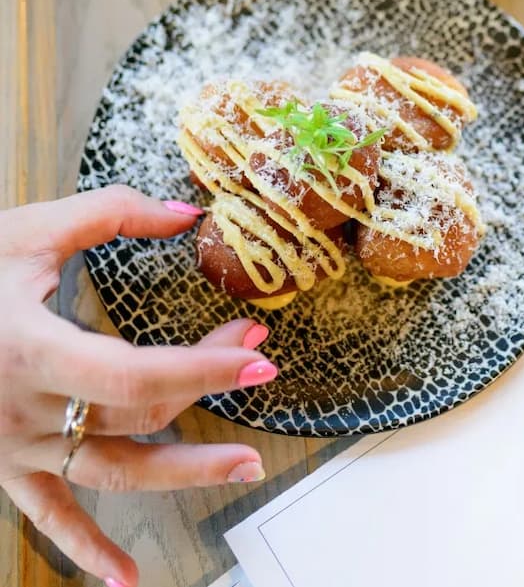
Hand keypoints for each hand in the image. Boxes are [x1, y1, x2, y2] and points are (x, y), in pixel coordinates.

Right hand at [0, 186, 277, 586]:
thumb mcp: (30, 231)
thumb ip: (111, 215)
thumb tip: (188, 215)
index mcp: (32, 349)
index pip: (135, 374)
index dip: (202, 367)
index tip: (257, 356)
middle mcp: (25, 410)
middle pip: (137, 412)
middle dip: (205, 383)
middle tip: (257, 356)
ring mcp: (14, 447)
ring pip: (111, 472)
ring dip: (183, 474)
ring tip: (244, 467)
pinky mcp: (4, 465)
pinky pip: (48, 516)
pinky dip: (86, 550)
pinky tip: (125, 579)